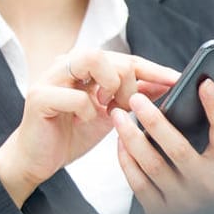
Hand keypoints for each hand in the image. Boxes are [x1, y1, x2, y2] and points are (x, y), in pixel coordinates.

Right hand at [0, 51, 177, 206]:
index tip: (176, 80)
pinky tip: (88, 119)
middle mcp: (65, 64)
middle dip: (128, 81)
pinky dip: (88, 108)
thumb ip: (133, 96)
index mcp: (83, 66)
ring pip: (91, 58)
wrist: (37, 160)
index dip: (152, 68)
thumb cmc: (72, 133)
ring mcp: (50, 78)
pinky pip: (74, 94)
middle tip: (129, 106)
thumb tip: (166, 85)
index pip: (124, 58)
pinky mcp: (39, 98)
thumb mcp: (111, 114)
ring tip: (110, 106)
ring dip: (110, 84)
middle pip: (110, 53)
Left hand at [112, 79, 213, 213]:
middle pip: (178, 149)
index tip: (205, 83)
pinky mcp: (160, 213)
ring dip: (132, 139)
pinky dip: (126, 161)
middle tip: (137, 97)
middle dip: (156, 121)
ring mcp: (182, 201)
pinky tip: (120, 142)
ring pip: (152, 166)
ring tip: (119, 115)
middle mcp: (205, 183)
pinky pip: (138, 184)